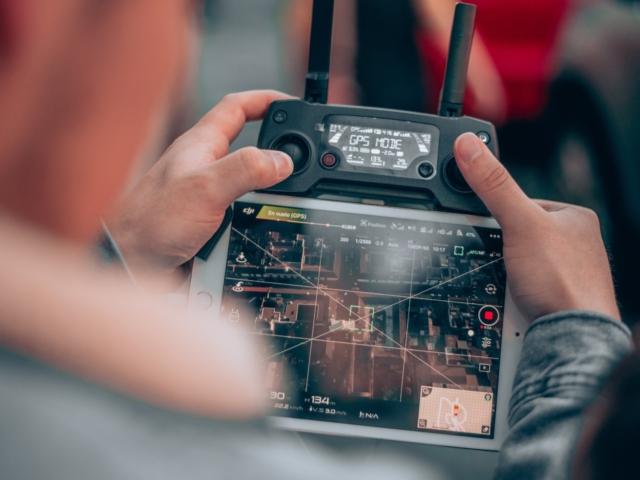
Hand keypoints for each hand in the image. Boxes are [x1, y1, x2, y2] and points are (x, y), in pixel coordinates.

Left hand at [105, 90, 293, 284]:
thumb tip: (283, 160)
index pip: (237, 108)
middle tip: (302, 161)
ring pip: (250, 185)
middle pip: (249, 147)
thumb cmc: (151, 221)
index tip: (293, 105)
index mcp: (201, 145)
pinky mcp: (209, 221)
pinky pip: (243, 214)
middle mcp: (204, 165)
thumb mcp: (205, 188)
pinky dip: (257, 219)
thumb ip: (246, 169)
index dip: (266, 101)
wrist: (129, 264)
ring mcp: (207, 194)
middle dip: (277, 152)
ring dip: (269, 195)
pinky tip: (265, 228)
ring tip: (285, 204)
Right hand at [454, 133, 619, 322]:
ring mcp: (566, 274)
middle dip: (501, 251)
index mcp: (575, 218)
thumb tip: (469, 146)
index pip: (522, 204)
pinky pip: (521, 291)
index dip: (499, 215)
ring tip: (509, 285)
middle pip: (515, 238)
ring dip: (504, 277)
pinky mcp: (557, 299)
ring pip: (516, 267)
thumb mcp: (520, 223)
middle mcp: (575, 245)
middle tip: (498, 261)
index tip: (488, 228)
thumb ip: (494, 184)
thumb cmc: (564, 280)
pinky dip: (511, 297)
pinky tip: (514, 302)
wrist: (575, 337)